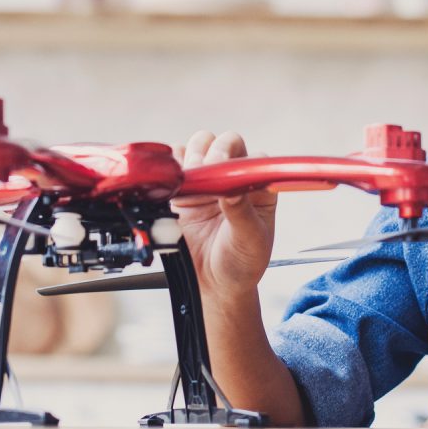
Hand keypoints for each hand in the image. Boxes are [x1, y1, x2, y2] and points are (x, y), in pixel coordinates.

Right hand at [171, 130, 277, 298]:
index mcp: (258, 186)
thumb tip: (233, 190)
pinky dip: (169, 168)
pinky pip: (173, 166)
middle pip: (222, 143)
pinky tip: (172, 183)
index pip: (251, 156)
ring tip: (187, 180)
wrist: (214, 285)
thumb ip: (242, 214)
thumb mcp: (250, 241)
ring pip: (197, 147)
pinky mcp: (183, 190)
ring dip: (190, 157)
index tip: (222, 171)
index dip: (236, 158)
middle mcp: (233, 178)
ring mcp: (207, 181)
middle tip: (201, 171)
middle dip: (210, 152)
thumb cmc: (241, 263)